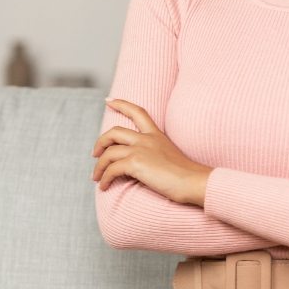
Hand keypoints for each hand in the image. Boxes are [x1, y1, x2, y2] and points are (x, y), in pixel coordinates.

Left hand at [92, 99, 212, 205]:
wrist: (193, 182)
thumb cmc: (187, 176)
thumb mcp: (171, 158)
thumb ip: (156, 156)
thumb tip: (144, 166)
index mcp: (156, 135)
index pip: (137, 112)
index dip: (121, 104)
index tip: (109, 101)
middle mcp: (146, 139)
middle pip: (114, 132)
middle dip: (100, 142)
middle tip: (95, 154)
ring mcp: (140, 150)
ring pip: (108, 153)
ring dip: (98, 166)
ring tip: (96, 178)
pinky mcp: (135, 163)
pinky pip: (111, 170)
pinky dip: (104, 178)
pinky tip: (103, 186)